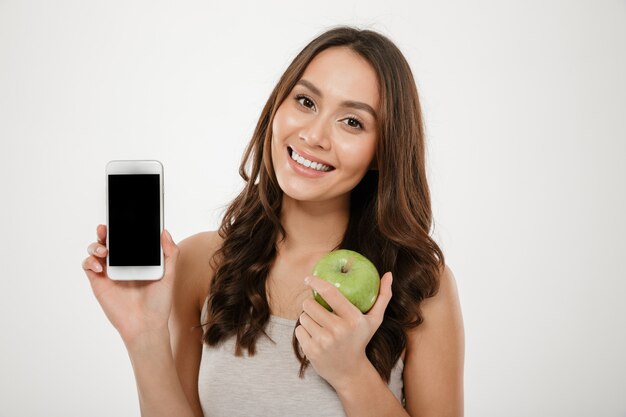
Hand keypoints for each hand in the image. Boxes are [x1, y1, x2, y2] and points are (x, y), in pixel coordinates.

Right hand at [82, 224, 179, 345]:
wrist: (146, 325)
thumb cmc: (159, 302)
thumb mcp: (169, 275)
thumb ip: (169, 254)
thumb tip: (164, 232)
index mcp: (138, 258)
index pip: (128, 237)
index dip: (123, 226)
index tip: (123, 217)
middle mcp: (123, 262)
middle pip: (110, 240)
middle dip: (106, 231)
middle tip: (106, 227)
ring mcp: (110, 271)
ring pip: (96, 249)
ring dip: (96, 244)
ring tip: (104, 250)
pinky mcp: (99, 282)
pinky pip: (88, 265)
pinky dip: (90, 261)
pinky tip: (100, 266)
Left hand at [294, 272, 392, 389]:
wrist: (350, 372)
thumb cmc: (361, 340)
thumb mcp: (374, 320)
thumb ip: (383, 296)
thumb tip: (389, 274)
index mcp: (353, 319)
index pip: (330, 292)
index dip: (316, 282)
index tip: (308, 278)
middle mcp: (338, 330)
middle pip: (310, 304)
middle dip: (310, 303)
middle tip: (317, 308)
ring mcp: (324, 341)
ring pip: (303, 317)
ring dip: (307, 317)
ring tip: (318, 323)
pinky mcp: (312, 351)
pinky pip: (298, 330)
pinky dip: (303, 331)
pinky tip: (314, 335)